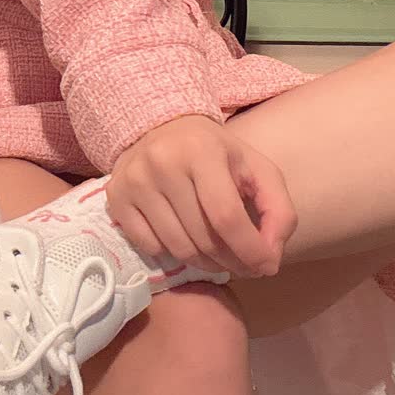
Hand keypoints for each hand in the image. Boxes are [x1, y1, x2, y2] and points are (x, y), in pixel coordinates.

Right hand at [104, 113, 297, 279]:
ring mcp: (135, 181)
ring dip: (204, 263)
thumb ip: (278, 211)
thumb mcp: (257, 169)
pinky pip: (149, 247)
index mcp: (202, 150)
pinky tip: (186, 240)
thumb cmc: (216, 154)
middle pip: (202, 238)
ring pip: (177, 248)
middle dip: (230, 261)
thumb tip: (270, 260)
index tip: (265, 267)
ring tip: (218, 255)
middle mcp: (163, 163)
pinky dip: (172, 255)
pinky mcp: (116, 198)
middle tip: (243, 264)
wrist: (161, 127)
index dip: (249, 250)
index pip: (226, 216)